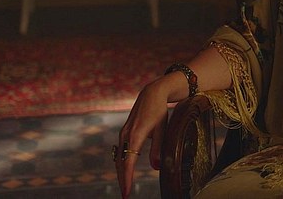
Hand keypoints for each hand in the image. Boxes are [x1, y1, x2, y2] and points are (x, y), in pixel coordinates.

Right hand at [114, 79, 170, 197]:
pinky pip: (121, 150)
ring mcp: (123, 133)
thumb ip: (158, 149)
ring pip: (119, 157)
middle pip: (121, 163)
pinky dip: (122, 162)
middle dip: (122, 179)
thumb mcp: (162, 129)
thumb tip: (156, 167)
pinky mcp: (124, 131)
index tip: (127, 192)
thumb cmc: (159, 111)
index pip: (128, 163)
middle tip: (126, 194)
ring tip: (126, 185)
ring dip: (121, 171)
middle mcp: (126, 135)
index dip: (127, 179)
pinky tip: (125, 169)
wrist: (152, 93)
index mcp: (135, 136)